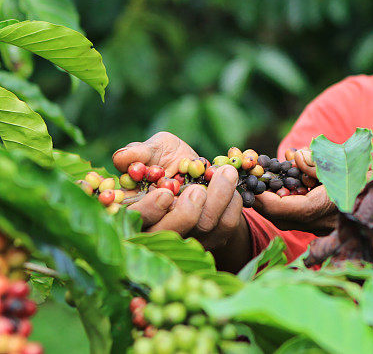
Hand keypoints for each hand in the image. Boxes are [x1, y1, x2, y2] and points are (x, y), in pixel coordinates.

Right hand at [112, 132, 250, 270]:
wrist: (199, 170)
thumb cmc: (168, 158)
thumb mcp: (155, 149)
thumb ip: (140, 152)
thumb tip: (125, 158)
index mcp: (135, 210)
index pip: (135, 220)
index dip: (148, 211)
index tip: (165, 193)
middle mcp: (159, 231)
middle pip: (169, 234)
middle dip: (186, 213)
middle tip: (198, 189)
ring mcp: (187, 237)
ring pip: (202, 229)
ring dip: (218, 199)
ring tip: (226, 172)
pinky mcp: (212, 237)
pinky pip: (226, 226)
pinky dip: (233, 204)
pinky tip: (232, 187)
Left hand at [255, 147, 372, 253]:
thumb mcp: (356, 166)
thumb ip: (322, 163)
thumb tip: (295, 157)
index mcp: (324, 211)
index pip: (278, 209)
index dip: (260, 193)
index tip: (253, 175)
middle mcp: (320, 225)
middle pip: (280, 214)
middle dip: (269, 192)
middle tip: (265, 168)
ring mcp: (327, 227)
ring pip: (292, 213)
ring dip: (284, 192)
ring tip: (288, 166)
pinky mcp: (334, 223)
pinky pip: (307, 212)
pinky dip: (300, 195)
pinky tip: (307, 175)